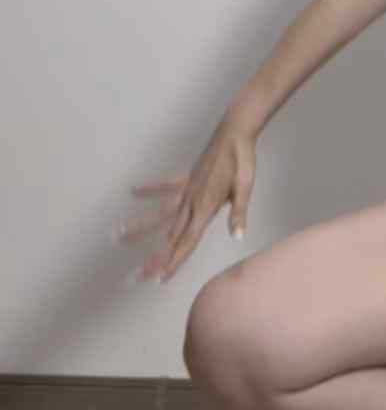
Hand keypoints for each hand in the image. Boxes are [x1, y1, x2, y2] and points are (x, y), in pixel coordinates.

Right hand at [117, 118, 256, 282]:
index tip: (160, 278)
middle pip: (171, 237)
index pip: (187, 242)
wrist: (235, 132)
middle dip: (156, 258)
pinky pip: (166, 185)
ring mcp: (187, 189)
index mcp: (205, 207)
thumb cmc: (242, 160)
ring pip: (160, 214)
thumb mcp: (245, 187)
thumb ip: (238, 214)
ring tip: (117, 235)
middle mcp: (191, 201)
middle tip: (137, 277)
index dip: (174, 261)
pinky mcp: (187, 177)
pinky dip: (150, 189)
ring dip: (140, 227)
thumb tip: (238, 237)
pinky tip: (134, 191)